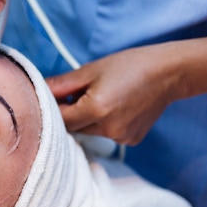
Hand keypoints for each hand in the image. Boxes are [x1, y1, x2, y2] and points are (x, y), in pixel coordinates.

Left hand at [46, 45, 180, 144]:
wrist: (169, 73)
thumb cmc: (129, 65)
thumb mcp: (90, 70)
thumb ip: (61, 84)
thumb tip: (37, 89)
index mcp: (96, 110)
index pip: (59, 118)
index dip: (53, 108)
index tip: (53, 96)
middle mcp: (108, 129)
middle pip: (73, 128)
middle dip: (70, 113)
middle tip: (77, 93)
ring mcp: (121, 138)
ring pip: (88, 132)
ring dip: (86, 119)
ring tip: (100, 97)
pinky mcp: (131, 141)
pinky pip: (106, 134)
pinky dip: (103, 124)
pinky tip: (116, 107)